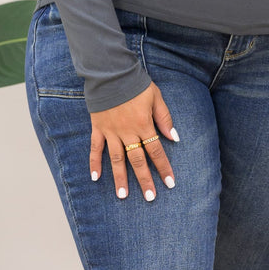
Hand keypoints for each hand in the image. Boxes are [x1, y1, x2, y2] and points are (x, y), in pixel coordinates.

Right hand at [89, 81, 177, 200]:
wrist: (111, 72)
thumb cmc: (136, 84)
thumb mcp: (156, 97)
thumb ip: (164, 117)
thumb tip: (174, 137)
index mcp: (144, 124)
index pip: (156, 151)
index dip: (163, 167)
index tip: (169, 183)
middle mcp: (127, 132)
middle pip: (137, 160)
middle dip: (144, 180)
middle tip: (150, 197)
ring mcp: (111, 131)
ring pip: (117, 159)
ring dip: (120, 178)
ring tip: (123, 195)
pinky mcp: (98, 128)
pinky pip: (95, 148)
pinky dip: (94, 163)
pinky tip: (95, 177)